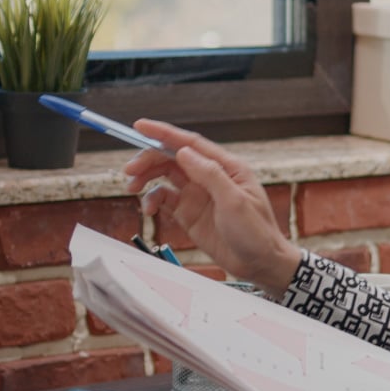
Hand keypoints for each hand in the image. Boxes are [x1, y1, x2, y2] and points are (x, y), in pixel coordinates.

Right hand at [122, 119, 301, 296]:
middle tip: (130, 170)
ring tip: (131, 188)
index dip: (163, 133)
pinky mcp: (189, 214)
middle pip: (172, 158)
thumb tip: (183, 152)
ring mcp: (198, 195)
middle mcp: (209, 177)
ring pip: (164, 177)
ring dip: (146, 178)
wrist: (260, 264)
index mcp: (225, 166)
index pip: (190, 143)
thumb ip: (209, 175)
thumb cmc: (257, 232)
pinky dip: (152, 201)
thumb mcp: (235, 201)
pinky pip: (164, 200)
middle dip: (148, 160)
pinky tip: (149, 209)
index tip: (139, 126)